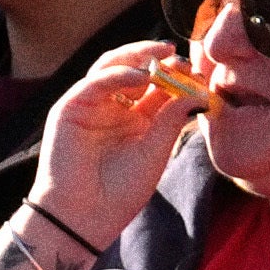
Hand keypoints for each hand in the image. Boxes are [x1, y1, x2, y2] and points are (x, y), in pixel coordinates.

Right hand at [26, 42, 201, 256]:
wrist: (84, 215)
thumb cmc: (120, 190)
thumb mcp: (155, 151)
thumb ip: (171, 120)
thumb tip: (198, 93)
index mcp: (135, 118)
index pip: (157, 86)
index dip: (176, 76)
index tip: (199, 72)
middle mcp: (112, 106)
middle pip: (133, 69)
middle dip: (156, 58)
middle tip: (180, 55)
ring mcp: (90, 105)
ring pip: (111, 67)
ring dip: (136, 57)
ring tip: (163, 55)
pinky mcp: (69, 108)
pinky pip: (95, 83)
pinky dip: (118, 74)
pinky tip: (141, 75)